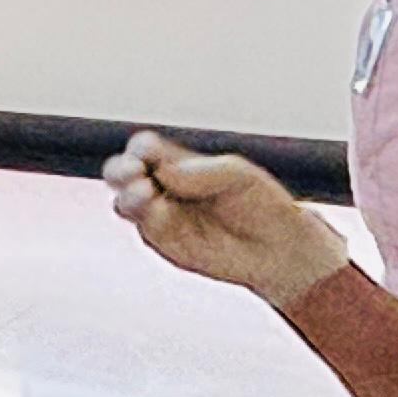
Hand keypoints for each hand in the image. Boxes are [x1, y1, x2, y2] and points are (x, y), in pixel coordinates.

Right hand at [102, 132, 356, 308]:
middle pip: (121, 173)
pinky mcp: (165, 243)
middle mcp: (162, 186)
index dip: (140, 149)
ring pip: (124, 203)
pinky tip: (159, 215)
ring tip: (145, 194)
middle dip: (120, 171)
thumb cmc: (260, 203)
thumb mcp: (236, 176)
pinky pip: (144, 230)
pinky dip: (146, 221)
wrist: (277, 248)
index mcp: (177, 162)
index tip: (147, 153)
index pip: (144, 148)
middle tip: (134, 174)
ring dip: (129, 197)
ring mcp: (160, 216)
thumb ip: (197, 172)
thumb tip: (161, 173)